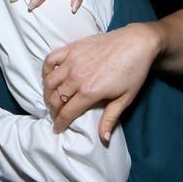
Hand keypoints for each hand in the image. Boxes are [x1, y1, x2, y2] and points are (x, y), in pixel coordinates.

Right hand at [43, 23, 160, 141]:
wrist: (136, 43)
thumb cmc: (133, 71)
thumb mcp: (125, 99)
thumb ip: (110, 118)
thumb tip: (103, 139)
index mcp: (89, 91)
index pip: (66, 112)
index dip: (60, 123)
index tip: (57, 129)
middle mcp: (76, 76)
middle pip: (55, 98)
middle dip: (53, 110)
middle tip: (55, 115)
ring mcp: (72, 60)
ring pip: (50, 81)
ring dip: (47, 93)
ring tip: (51, 99)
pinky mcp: (72, 48)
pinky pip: (50, 59)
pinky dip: (46, 69)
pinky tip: (49, 77)